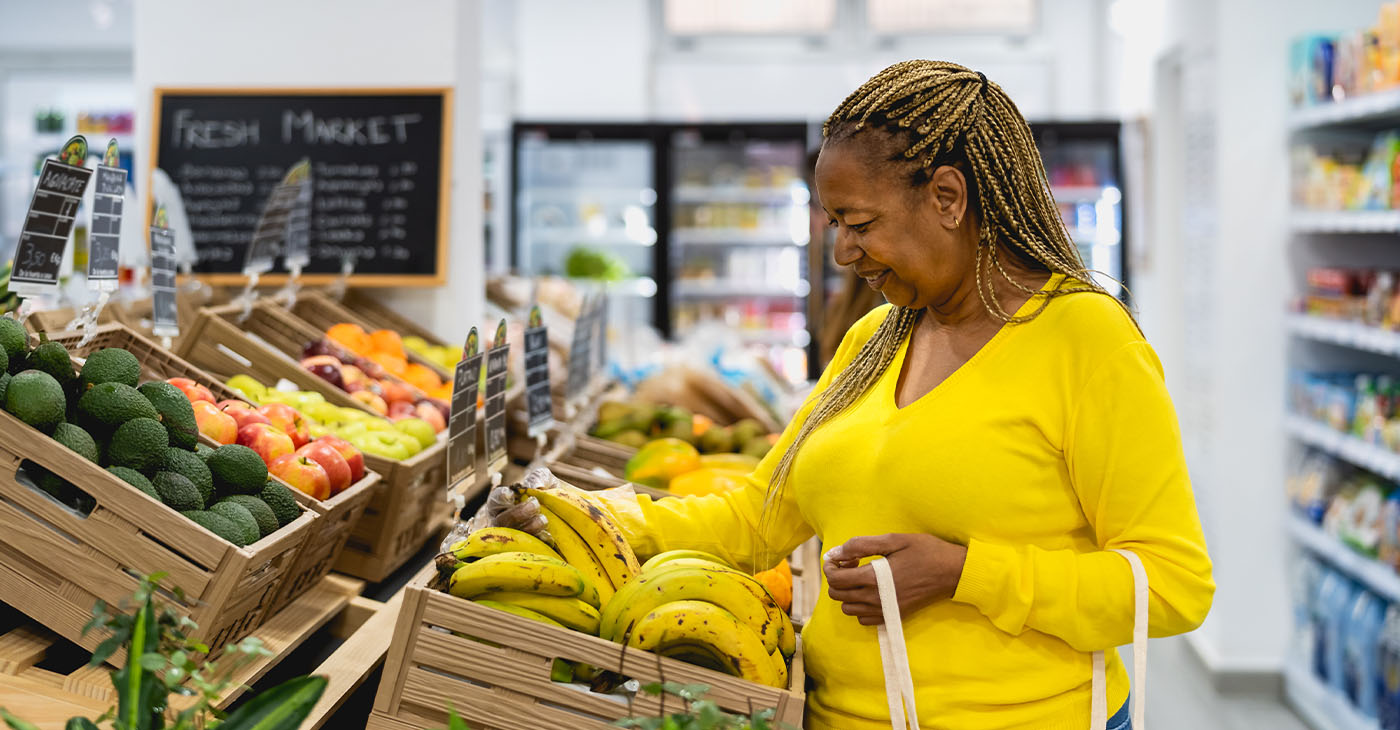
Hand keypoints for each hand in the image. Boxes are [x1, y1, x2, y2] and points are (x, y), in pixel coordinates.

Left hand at [824, 533, 966, 625]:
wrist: (952, 572)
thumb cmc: (925, 551)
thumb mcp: (893, 540)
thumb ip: (861, 545)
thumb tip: (836, 552)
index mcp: (873, 578)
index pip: (835, 579)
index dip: (829, 566)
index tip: (838, 557)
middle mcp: (876, 599)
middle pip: (837, 595)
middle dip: (837, 578)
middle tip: (851, 563)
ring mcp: (884, 610)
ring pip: (848, 609)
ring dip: (847, 593)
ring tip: (860, 577)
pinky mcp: (893, 616)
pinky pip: (864, 619)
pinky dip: (860, 607)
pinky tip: (870, 591)